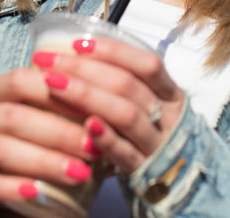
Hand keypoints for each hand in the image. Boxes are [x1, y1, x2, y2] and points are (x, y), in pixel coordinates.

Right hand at [0, 67, 102, 206]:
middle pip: (17, 117)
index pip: (24, 80)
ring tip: (80, 173)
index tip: (94, 106)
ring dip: (44, 161)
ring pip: (2, 149)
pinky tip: (38, 193)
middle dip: (60, 132)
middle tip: (95, 147)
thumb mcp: (16, 105)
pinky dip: (12, 187)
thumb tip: (108, 106)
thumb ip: (50, 99)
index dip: (57, 91)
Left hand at [33, 36, 185, 174]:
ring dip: (86, 96)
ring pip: (125, 114)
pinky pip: (125, 154)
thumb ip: (128, 85)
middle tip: (49, 61)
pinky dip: (105, 139)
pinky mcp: (144, 172)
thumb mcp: (154, 106)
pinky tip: (85, 126)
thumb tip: (81, 55)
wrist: (180, 186)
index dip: (113, 51)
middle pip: (128, 85)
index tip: (77, 44)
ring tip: (53, 84)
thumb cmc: (156, 136)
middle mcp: (168, 117)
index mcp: (172, 95)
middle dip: (84, 69)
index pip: (147, 64)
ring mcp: (157, 145)